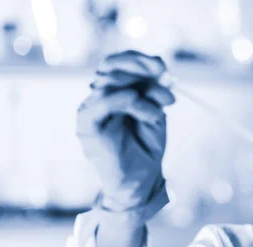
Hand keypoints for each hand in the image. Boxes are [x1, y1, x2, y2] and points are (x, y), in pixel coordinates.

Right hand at [77, 50, 174, 228]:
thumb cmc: (146, 149)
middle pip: (111, 67)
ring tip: (160, 110)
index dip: (138, 59)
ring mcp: (91, 111)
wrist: (139, 182)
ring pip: (108, 83)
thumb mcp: (155, 114)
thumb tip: (160, 70)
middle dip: (141, 68)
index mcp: (113, 92)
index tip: (162, 66)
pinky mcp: (88, 126)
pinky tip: (146, 109)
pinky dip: (125, 100)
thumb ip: (154, 92)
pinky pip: (102, 103)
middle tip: (164, 79)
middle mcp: (98, 98)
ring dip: (141, 91)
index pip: (117, 63)